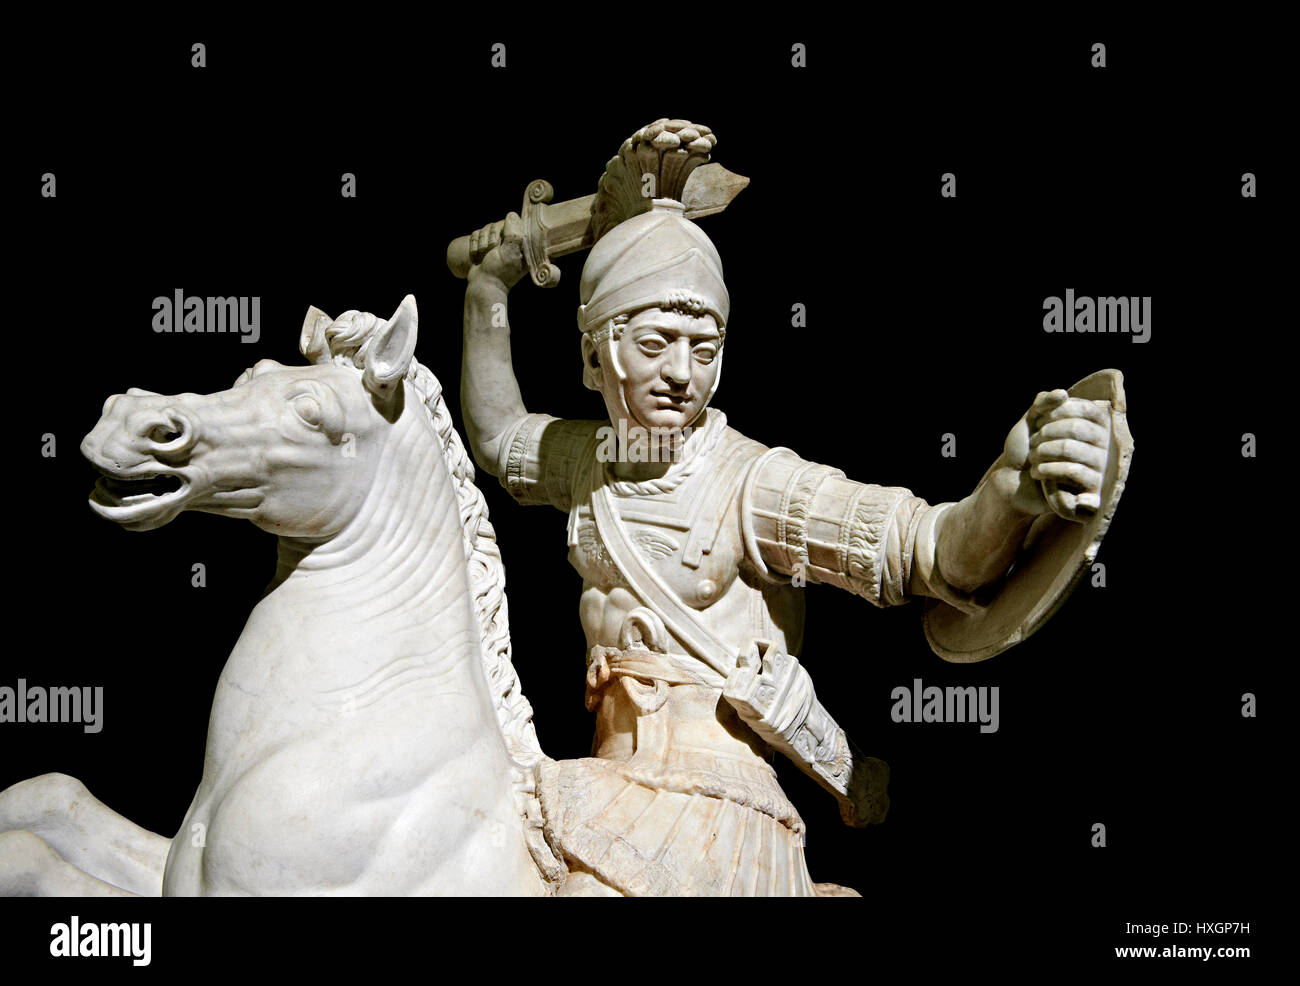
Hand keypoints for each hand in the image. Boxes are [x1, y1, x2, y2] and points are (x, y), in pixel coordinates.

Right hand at [466, 212, 528, 289]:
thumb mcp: (510, 253)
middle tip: (492, 254)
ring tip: (485, 258)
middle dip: (489, 240)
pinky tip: (478, 257)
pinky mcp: (485, 245)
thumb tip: (511, 215)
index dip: (502, 233)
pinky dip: (474, 245)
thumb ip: (514, 234)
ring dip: (481, 244)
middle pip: (496, 225)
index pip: (512, 223)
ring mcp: (497, 243)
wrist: (483, 286)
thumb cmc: (499, 272)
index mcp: (522, 243)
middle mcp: (511, 242)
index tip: (500, 245)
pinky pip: (475, 234)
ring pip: (484, 229)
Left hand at [994, 389, 1110, 521]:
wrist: (1015, 480)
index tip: (1039, 422)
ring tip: (1032, 458)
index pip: (1087, 409)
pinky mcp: (1091, 488)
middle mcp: (1103, 445)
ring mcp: (1099, 467)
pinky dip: (1048, 469)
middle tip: (1033, 442)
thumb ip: (1045, 402)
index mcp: (1094, 425)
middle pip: (1077, 428)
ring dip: (1042, 451)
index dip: (1058, 412)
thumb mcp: (1032, 419)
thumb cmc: (1027, 447)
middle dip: (1046, 433)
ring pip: (1070, 448)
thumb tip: (1062, 393)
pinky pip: (1074, 471)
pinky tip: (1036, 472)